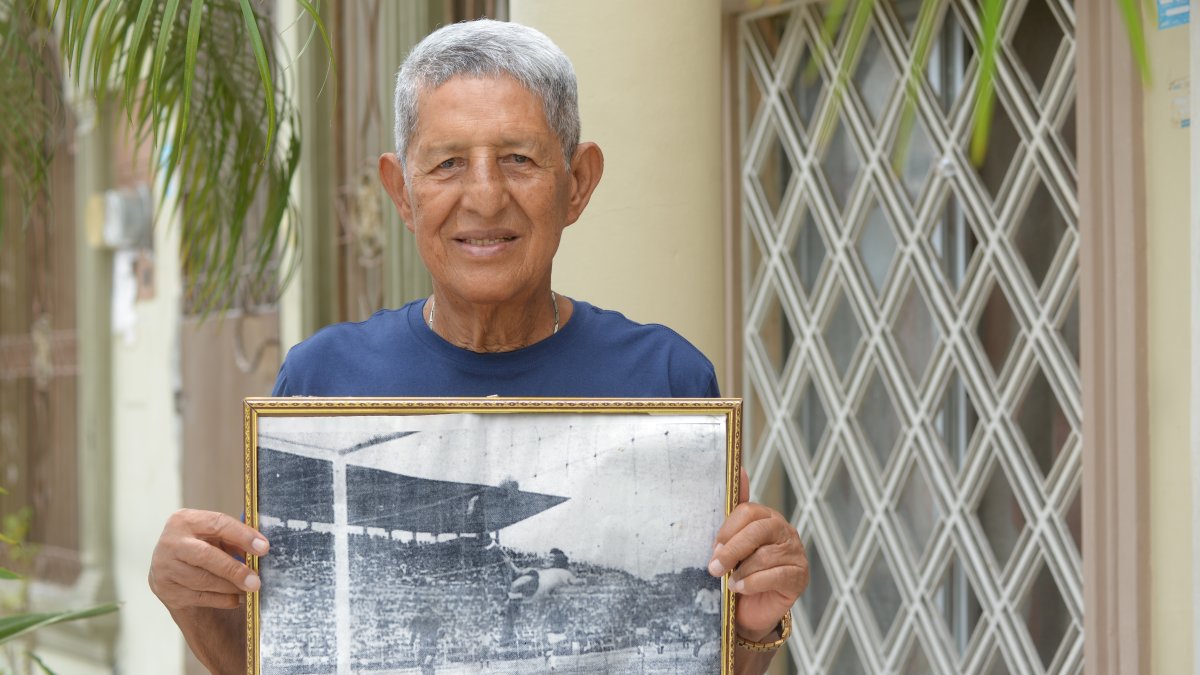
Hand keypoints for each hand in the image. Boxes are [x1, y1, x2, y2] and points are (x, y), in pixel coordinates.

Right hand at [149, 509, 269, 610]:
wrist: (170, 570)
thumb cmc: (202, 547)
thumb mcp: (215, 536)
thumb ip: (236, 536)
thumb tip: (261, 544)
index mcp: (185, 520)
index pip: (217, 524)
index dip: (243, 536)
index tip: (264, 548)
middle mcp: (170, 542)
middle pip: (206, 556)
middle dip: (234, 569)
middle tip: (256, 581)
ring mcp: (164, 567)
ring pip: (203, 580)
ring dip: (230, 587)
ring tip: (250, 589)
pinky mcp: (165, 589)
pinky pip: (199, 597)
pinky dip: (222, 600)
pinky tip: (237, 599)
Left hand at [708, 468, 807, 639]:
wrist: (751, 607)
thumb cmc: (740, 570)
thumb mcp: (732, 541)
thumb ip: (734, 510)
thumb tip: (739, 468)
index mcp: (767, 517)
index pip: (748, 511)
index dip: (728, 529)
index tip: (713, 547)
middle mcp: (785, 531)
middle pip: (758, 531)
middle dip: (732, 550)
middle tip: (714, 567)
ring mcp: (795, 553)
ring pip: (765, 556)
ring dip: (742, 571)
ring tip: (730, 582)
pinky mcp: (799, 576)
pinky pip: (775, 575)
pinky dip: (753, 583)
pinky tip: (741, 588)